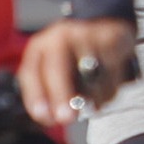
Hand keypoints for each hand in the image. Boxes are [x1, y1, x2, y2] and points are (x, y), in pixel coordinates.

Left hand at [17, 17, 135, 129]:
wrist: (106, 26)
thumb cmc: (75, 57)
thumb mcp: (53, 71)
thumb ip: (49, 94)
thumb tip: (52, 117)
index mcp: (40, 47)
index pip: (31, 73)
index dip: (36, 97)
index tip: (45, 116)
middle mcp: (60, 37)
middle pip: (57, 68)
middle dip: (62, 96)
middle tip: (67, 117)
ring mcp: (86, 35)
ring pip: (89, 74)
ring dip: (93, 96)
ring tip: (95, 100)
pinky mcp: (110, 38)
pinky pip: (111, 70)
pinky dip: (111, 86)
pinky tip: (108, 85)